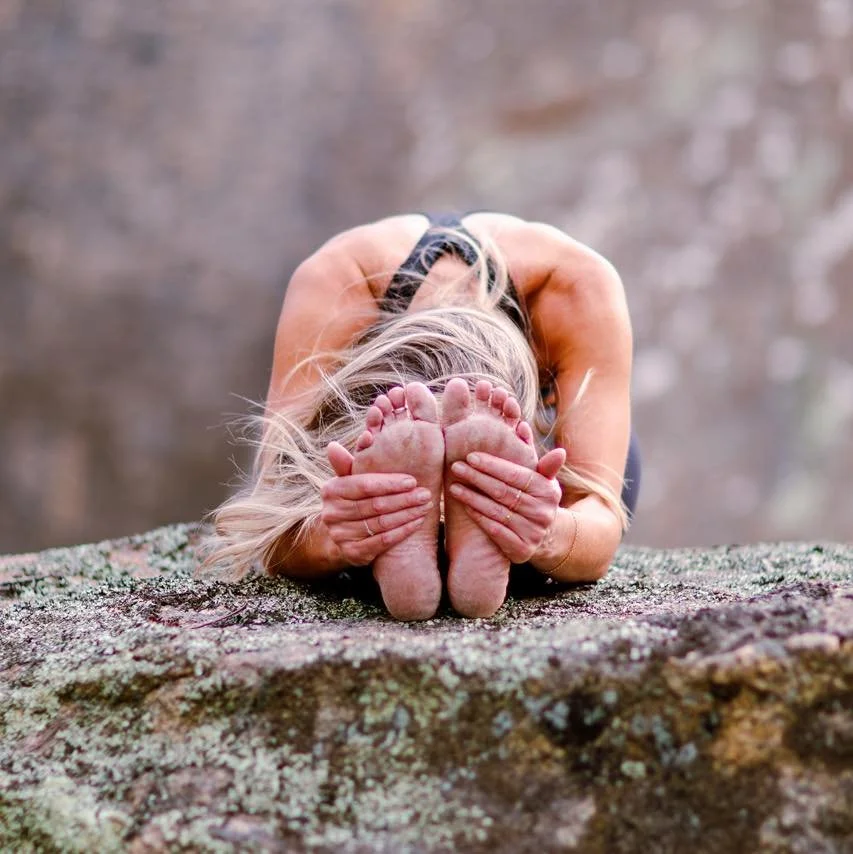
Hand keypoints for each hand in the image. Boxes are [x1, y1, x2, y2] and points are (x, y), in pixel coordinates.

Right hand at [320, 441, 431, 565]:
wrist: (345, 533)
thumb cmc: (355, 498)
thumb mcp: (352, 478)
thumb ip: (350, 462)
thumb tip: (333, 445)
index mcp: (331, 490)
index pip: (364, 485)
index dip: (390, 483)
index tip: (413, 481)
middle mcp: (331, 514)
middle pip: (375, 505)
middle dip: (404, 499)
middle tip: (426, 494)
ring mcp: (340, 535)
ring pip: (381, 523)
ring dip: (407, 514)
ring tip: (426, 506)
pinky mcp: (352, 553)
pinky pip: (382, 541)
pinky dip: (402, 531)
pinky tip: (417, 522)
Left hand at [448, 447, 565, 563]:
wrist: (541, 535)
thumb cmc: (533, 497)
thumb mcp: (539, 477)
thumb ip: (533, 455)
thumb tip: (530, 431)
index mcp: (547, 490)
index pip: (516, 475)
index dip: (492, 465)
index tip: (470, 456)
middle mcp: (543, 512)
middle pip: (503, 492)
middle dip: (477, 478)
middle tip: (456, 467)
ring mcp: (533, 532)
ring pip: (496, 511)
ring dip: (472, 497)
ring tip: (453, 486)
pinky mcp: (522, 549)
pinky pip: (495, 530)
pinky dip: (478, 517)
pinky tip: (464, 506)